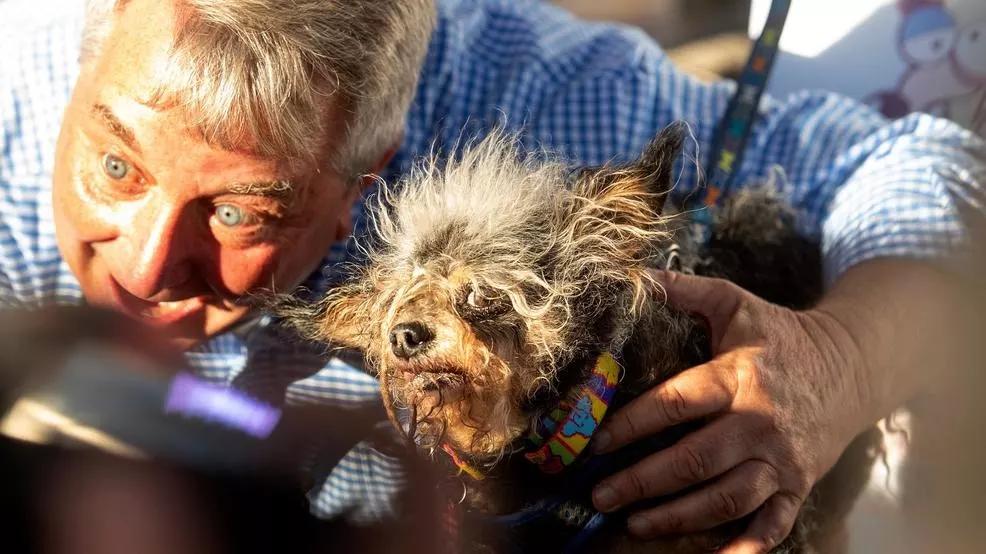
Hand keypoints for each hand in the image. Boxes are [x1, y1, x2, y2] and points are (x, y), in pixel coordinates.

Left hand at [590, 270, 869, 552]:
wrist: (851, 365)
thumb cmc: (779, 334)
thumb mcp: (734, 302)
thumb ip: (685, 290)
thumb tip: (635, 275)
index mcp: (738, 376)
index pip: (675, 404)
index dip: (629, 426)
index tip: (593, 443)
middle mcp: (759, 422)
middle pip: (693, 461)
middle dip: (641, 482)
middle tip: (601, 495)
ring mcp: (781, 459)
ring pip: (726, 499)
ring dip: (678, 517)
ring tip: (636, 524)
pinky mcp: (799, 484)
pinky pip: (775, 524)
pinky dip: (748, 547)